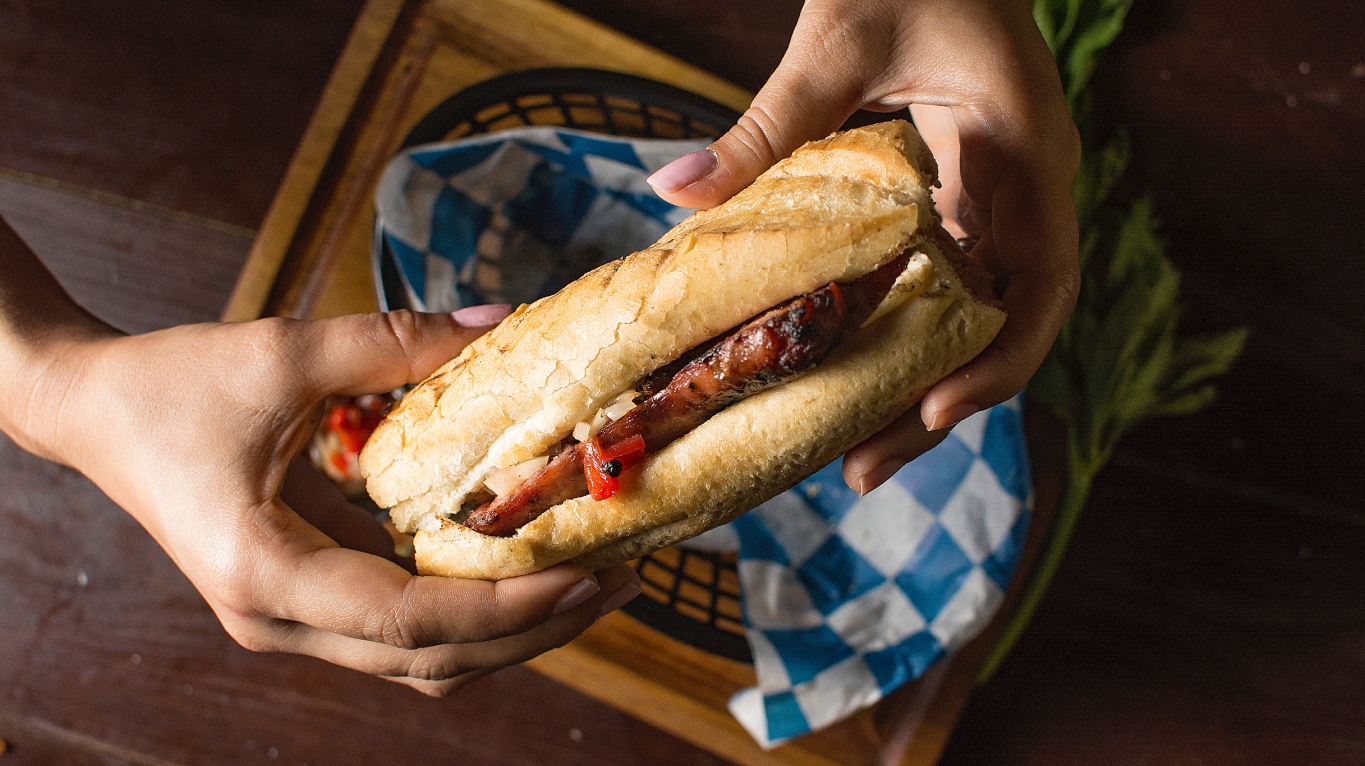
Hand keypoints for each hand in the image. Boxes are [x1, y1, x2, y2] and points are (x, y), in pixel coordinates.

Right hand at [18, 302, 639, 695]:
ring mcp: (291, 621)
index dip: (509, 608)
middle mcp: (280, 621)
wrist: (93, 410)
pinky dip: (470, 611)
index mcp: (266, 574)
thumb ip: (394, 342)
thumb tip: (499, 323)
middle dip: (534, 629)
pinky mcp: (306, 601)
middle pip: (433, 661)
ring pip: (423, 659)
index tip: (589, 576)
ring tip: (592, 581)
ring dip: (510, 629)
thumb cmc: (172, 383)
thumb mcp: (284, 352)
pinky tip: (525, 567)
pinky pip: (403, 629)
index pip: (411, 621)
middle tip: (621, 582)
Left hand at [647, 0, 1080, 493]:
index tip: (932, 409)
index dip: (999, 360)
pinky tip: (859, 377)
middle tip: (862, 472)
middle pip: (1007, 325)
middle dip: (946, 404)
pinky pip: (955, 284)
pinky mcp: (971, 197)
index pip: (1042, 283)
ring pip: (982, 317)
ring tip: (855, 455)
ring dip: (928, 383)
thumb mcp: (837, 40)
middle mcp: (1030, 187)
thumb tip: (673, 192)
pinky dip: (914, 336)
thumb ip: (768, 122)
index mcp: (1024, 150)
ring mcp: (1005, 196)